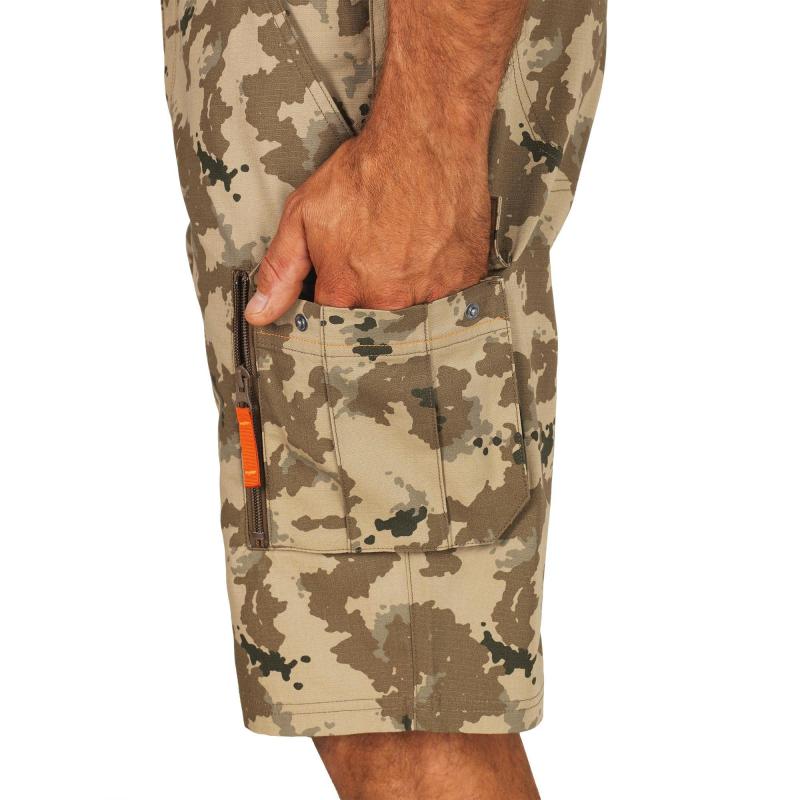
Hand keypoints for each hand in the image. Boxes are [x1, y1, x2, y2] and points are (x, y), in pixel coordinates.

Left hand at [244, 129, 490, 322]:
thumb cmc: (365, 172)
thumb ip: (280, 270)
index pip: (332, 322)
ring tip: (405, 251)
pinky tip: (432, 251)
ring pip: (414, 311)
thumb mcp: (304, 215)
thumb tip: (258, 315)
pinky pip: (450, 297)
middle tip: (377, 256)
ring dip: (407, 291)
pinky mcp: (465, 279)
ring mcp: (432, 292)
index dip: (333, 301)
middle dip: (371, 298)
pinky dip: (440, 280)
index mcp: (346, 291)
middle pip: (375, 320)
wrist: (426, 138)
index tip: (340, 278)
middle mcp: (390, 300)